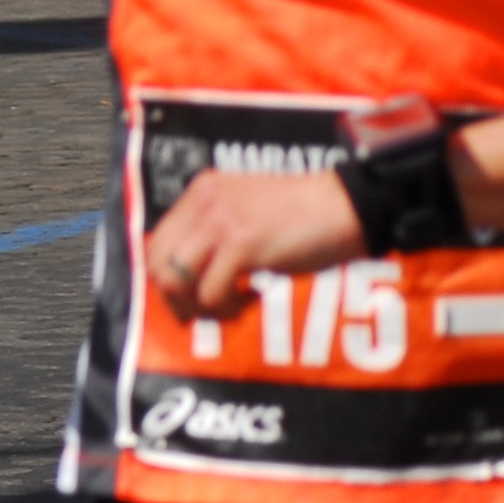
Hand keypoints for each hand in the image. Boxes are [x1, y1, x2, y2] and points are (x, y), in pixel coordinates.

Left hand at [146, 168, 370, 318]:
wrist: (347, 206)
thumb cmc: (304, 214)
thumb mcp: (246, 211)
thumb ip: (215, 231)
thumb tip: (187, 277)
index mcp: (202, 190)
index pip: (156, 243)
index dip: (168, 280)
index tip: (193, 298)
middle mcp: (204, 201)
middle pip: (158, 265)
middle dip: (178, 299)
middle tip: (207, 312)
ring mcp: (221, 221)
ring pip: (176, 282)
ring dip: (201, 308)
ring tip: (232, 307)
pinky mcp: (241, 244)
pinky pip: (211, 295)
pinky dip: (228, 309)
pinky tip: (253, 298)